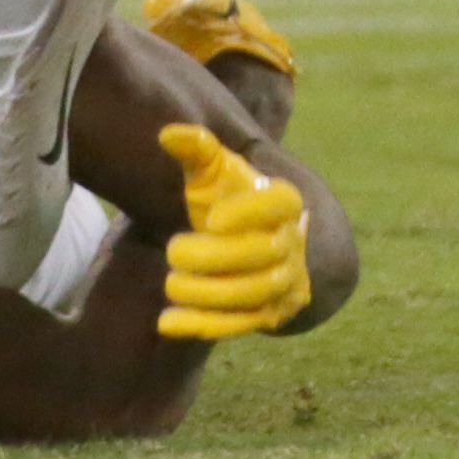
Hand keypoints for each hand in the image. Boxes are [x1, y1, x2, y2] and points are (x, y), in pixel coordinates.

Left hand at [154, 122, 309, 341]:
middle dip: (214, 257)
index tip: (210, 219)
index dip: (248, 213)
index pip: (279, 204)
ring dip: (207, 293)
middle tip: (173, 251)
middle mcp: (292, 241)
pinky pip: (241, 325)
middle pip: (261, 254)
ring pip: (253, 294)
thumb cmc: (227, 199)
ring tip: (170, 283)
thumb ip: (196, 150)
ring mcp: (285, 281)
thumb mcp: (214, 173)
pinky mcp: (270, 314)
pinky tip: (167, 321)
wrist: (252, 241)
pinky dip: (204, 325)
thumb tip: (167, 134)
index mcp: (285, 200)